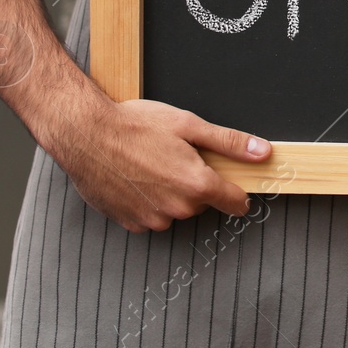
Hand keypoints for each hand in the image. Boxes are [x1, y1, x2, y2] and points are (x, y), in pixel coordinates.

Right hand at [41, 95, 272, 231]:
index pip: (235, 203)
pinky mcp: (129, 223)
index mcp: (196, 185)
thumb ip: (229, 143)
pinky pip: (151, 215)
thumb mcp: (189, 125)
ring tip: (151, 164)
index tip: (234, 184)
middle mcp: (176, 209)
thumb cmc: (135, 125)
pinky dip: (148, 200)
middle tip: (177, 156)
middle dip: (197, 183)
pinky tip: (136, 177)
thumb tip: (262, 152)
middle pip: (202, 203)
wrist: (85, 134)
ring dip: (171, 192)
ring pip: (176, 209)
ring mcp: (151, 219)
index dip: (237, 192)